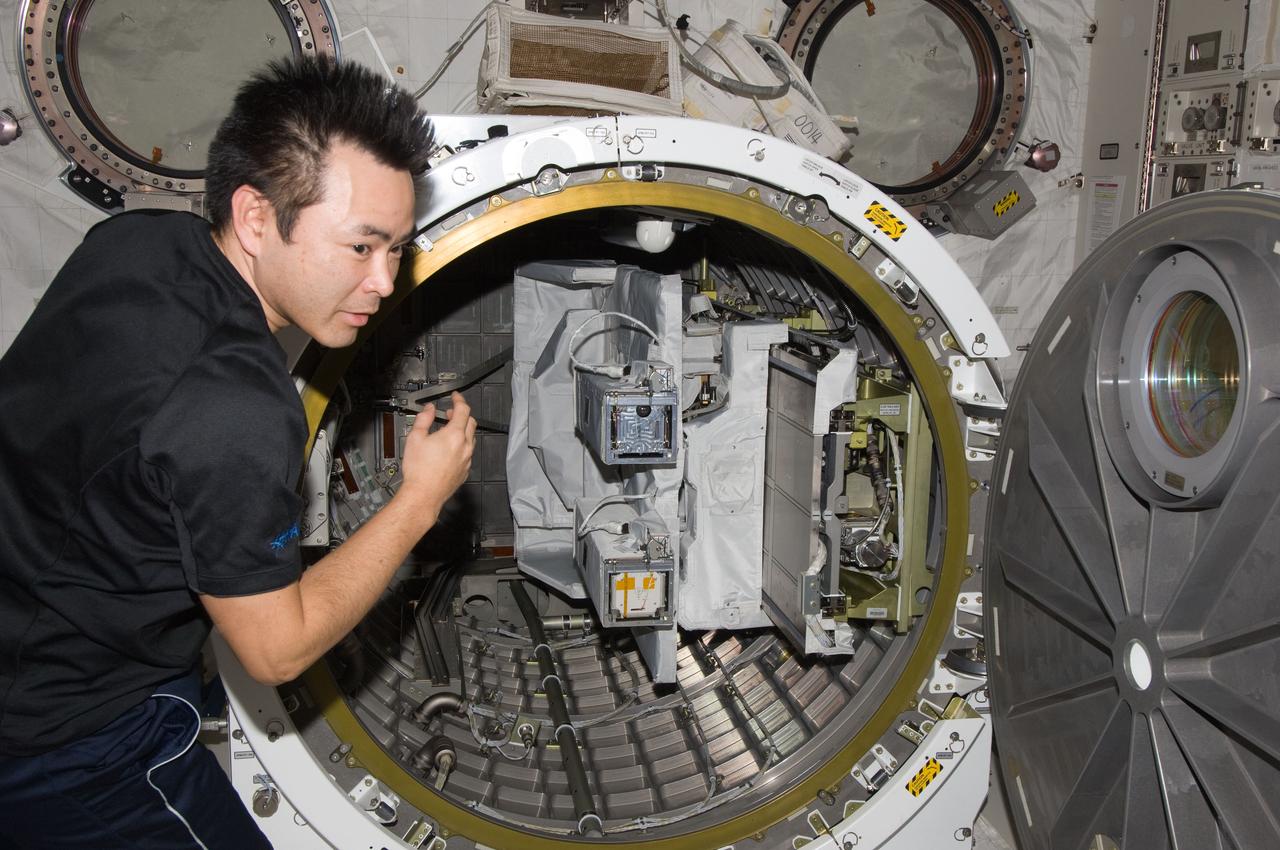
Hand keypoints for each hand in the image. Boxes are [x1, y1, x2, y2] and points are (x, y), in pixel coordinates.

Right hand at [398, 391, 476, 521]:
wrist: (423, 495)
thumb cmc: (419, 471)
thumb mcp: (415, 438)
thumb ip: (423, 419)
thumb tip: (429, 410)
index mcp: (454, 435)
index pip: (463, 410)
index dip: (459, 400)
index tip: (455, 397)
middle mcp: (465, 447)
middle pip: (471, 422)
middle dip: (462, 415)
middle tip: (450, 414)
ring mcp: (467, 459)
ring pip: (471, 439)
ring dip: (463, 430)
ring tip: (448, 432)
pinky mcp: (465, 470)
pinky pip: (468, 453)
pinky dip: (462, 446)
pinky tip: (449, 449)